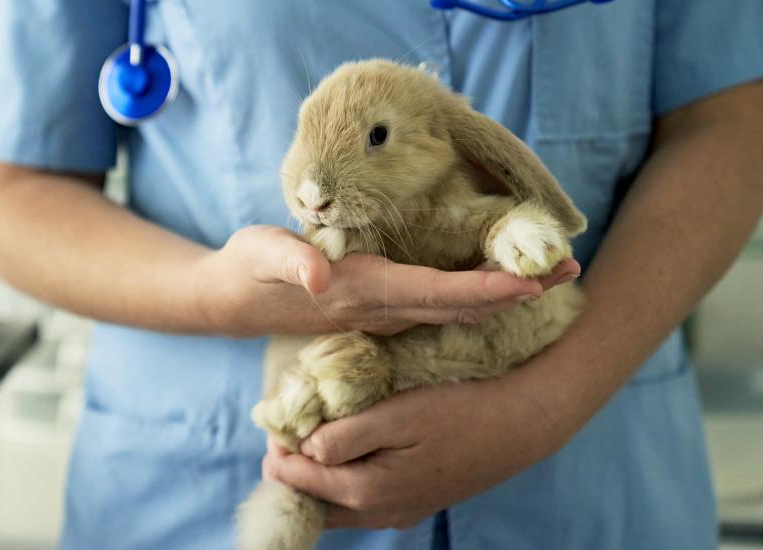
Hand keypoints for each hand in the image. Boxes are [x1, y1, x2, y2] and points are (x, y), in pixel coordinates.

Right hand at [196, 225, 579, 336]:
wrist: (235, 301)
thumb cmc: (250, 270)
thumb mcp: (262, 254)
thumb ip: (290, 260)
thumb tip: (319, 273)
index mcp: (365, 292)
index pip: (438, 294)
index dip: (487, 291)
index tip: (532, 283)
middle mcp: (384, 308)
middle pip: (463, 305)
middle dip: (518, 292)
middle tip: (572, 270)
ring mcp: (385, 312)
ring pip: (457, 307)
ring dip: (506, 293)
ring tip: (552, 274)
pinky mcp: (382, 306)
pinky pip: (441, 304)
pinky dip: (479, 293)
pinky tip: (501, 281)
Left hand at [263, 370, 568, 529]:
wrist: (519, 424)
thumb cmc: (458, 409)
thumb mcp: (398, 413)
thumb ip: (347, 435)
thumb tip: (305, 448)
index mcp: (368, 490)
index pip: (298, 479)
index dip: (278, 449)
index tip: (273, 420)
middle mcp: (379, 512)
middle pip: (312, 503)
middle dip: (292, 469)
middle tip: (286, 432)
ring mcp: (398, 513)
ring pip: (336, 508)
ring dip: (316, 478)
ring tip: (312, 440)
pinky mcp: (413, 504)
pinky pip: (362, 504)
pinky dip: (342, 485)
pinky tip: (347, 454)